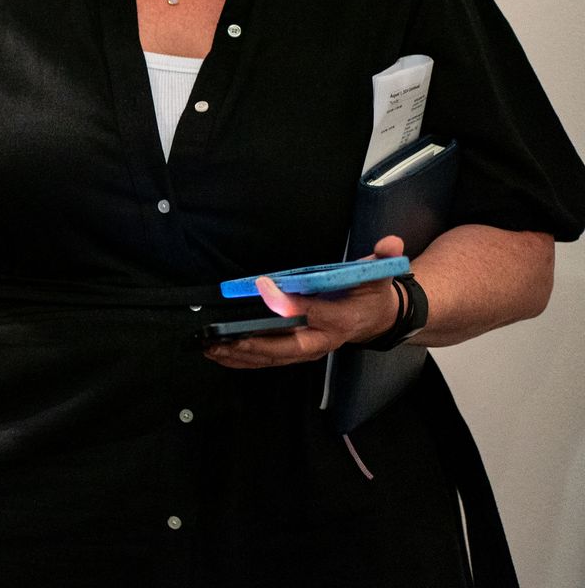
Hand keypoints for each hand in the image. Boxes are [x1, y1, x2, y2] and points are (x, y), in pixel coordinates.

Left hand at [205, 236, 407, 368]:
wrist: (378, 319)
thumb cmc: (371, 295)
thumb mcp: (380, 275)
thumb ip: (383, 259)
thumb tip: (390, 244)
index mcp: (341, 318)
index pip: (311, 310)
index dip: (286, 301)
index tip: (262, 285)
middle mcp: (322, 338)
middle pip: (285, 346)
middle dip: (253, 344)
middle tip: (224, 338)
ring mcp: (309, 348)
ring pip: (273, 357)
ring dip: (242, 355)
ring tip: (213, 348)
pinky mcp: (298, 351)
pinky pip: (269, 359)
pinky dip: (245, 359)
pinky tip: (222, 354)